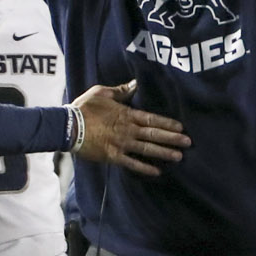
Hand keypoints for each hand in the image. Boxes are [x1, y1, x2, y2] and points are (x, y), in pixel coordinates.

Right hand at [71, 82, 191, 175]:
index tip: (181, 127)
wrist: (67, 127)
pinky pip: (132, 163)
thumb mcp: (102, 93)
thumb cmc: (83, 108)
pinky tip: (157, 171)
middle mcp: (127, 130)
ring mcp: (121, 144)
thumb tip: (135, 84)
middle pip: (154, 134)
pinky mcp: (113, 156)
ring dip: (164, 153)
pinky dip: (144, 168)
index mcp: (126, 114)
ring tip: (179, 156)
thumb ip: (121, 91)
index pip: (151, 119)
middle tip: (188, 143)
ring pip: (147, 149)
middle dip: (172, 138)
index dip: (167, 123)